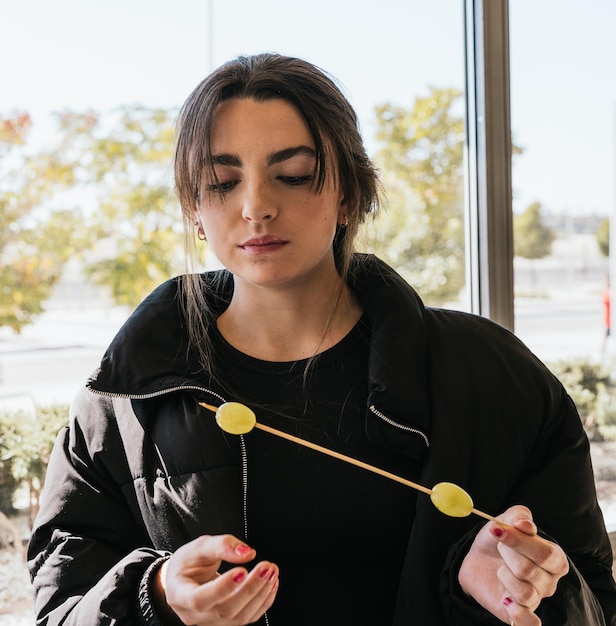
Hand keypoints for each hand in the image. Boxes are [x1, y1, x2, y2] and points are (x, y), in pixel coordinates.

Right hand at [150, 534, 278, 624]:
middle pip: (225, 610)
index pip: (200, 599)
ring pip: (239, 617)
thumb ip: (221, 546)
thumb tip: (247, 553)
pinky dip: (263, 602)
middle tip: (266, 567)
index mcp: (180, 595)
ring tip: (272, 571)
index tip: (242, 570)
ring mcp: (210, 622)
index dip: (222, 587)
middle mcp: (194, 615)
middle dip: (250, 588)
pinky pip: (247, 618)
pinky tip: (270, 583)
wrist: (184, 580)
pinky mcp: (226, 623)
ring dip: (260, 594)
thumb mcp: (197, 547)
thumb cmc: (188, 563)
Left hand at [458, 505, 568, 625]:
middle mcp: (549, 580)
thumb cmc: (497, 540)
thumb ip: (517, 516)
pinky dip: (517, 613)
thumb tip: (525, 525)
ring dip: (503, 576)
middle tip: (499, 548)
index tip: (498, 530)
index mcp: (553, 556)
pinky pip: (529, 621)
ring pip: (524, 593)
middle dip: (506, 555)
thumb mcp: (504, 521)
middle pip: (529, 570)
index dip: (520, 542)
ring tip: (500, 569)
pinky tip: (505, 600)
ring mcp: (536, 598)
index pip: (546, 553)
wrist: (477, 559)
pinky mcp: (521, 613)